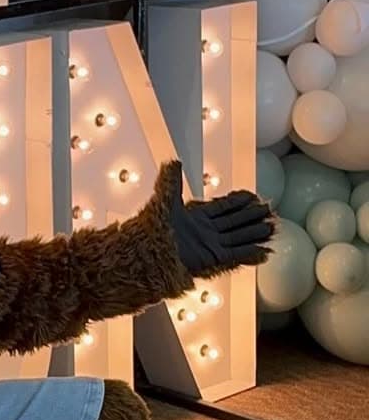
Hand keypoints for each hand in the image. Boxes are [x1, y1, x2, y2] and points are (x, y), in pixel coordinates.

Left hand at [162, 162, 274, 276]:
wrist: (146, 251)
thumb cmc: (152, 228)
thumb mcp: (164, 200)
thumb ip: (171, 182)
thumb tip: (175, 161)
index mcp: (196, 217)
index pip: (223, 207)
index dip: (238, 201)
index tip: (253, 195)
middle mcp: (206, 232)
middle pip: (234, 222)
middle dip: (252, 217)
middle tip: (270, 211)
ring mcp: (210, 245)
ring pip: (238, 237)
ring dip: (255, 233)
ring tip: (272, 228)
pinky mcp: (211, 258)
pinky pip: (235, 255)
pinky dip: (249, 253)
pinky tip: (264, 251)